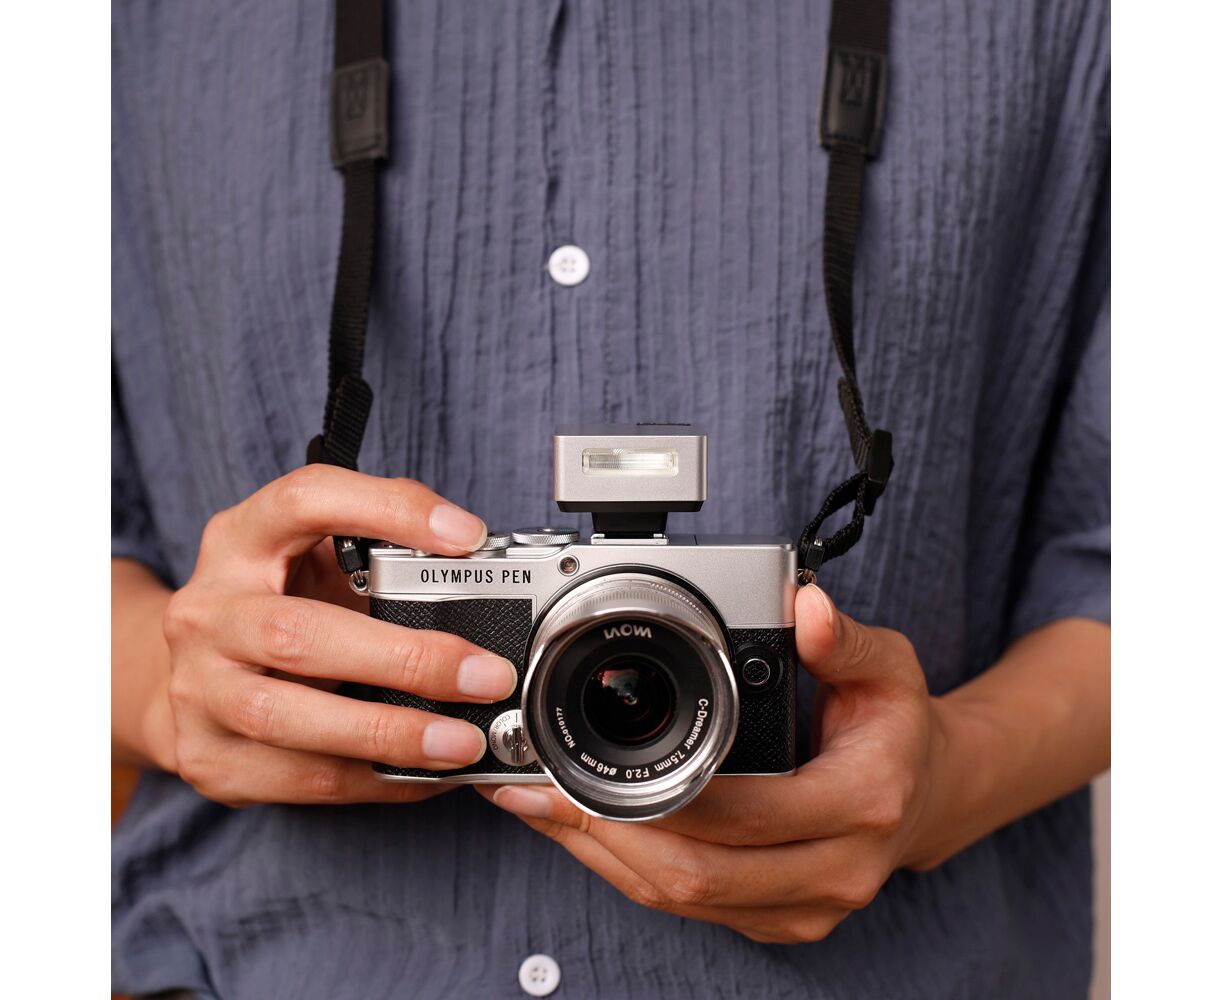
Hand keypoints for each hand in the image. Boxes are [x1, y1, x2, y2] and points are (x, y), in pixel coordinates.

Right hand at [159, 465, 519, 806]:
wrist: (193, 672)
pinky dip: (375, 781)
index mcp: (241, 539)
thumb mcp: (315, 554)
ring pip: (288, 719)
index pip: (306, 501)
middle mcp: (208, 611)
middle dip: (406, 660)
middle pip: (298, 635)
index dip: (388, 510)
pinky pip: (300, 778)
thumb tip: (477, 561)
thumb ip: (378, 547)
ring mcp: (199, 689)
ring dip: (390, 736)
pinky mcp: (209, 757)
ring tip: (463, 742)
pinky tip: (429, 775)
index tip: (468, 536)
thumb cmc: (279, 602)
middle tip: (485, 676)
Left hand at [482, 584, 949, 942]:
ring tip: (544, 808)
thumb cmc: (900, 728)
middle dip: (605, 835)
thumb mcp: (890, 668)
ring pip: (684, 899)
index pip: (742, 814)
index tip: (589, 764)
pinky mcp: (781, 922)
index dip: (658, 796)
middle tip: (539, 790)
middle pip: (697, 874)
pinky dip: (631, 873)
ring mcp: (807, 908)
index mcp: (859, 804)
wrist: (932, 795)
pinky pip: (692, 908)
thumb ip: (843, 638)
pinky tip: (589, 836)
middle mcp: (835, 871)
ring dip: (604, 858)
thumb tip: (804, 604)